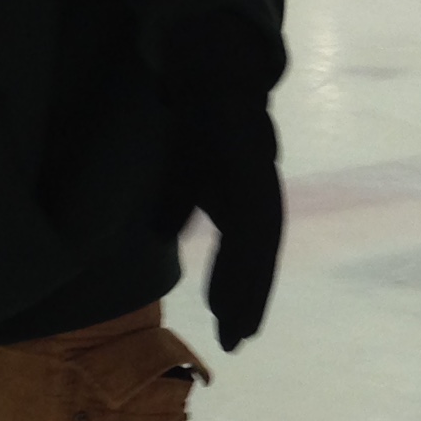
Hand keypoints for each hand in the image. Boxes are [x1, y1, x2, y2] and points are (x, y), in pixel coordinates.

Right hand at [155, 17, 281, 349]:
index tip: (233, 331)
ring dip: (248, 286)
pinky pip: (251, 220)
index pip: (247, 256)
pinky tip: (232, 263)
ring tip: (236, 321)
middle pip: (259, 259)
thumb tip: (160, 233)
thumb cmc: (199, 126)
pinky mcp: (253, 172)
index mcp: (245, 201)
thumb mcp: (183, 175)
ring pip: (260, 246)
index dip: (239, 292)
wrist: (210, 79)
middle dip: (249, 300)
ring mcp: (260, 185)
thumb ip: (176, 205)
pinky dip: (244, 251)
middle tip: (237, 341)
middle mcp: (260, 197)